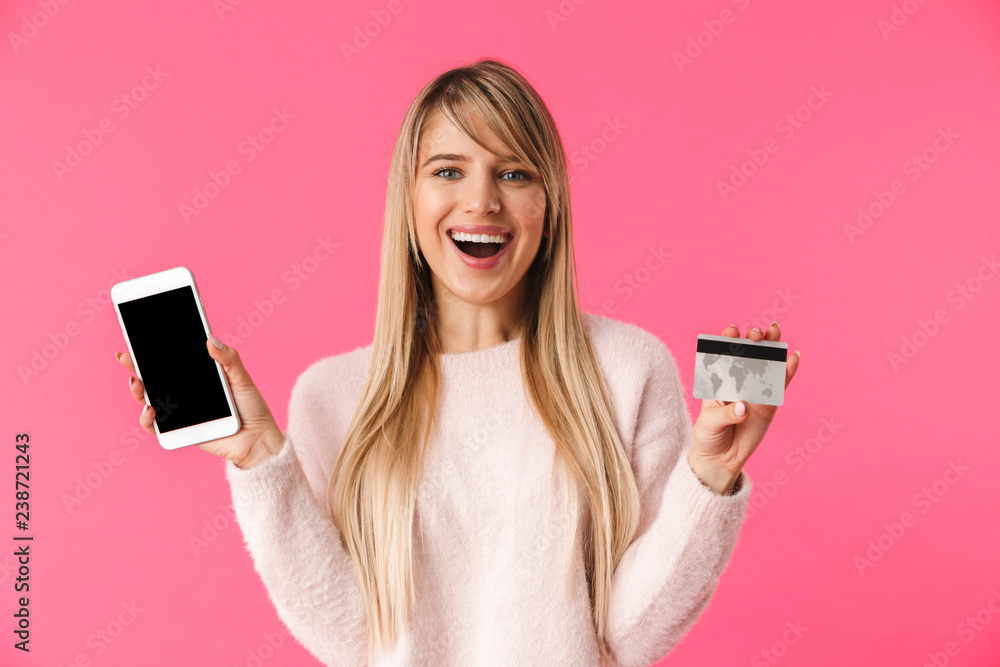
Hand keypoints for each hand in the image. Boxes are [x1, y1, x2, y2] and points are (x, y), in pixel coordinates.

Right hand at [114, 335, 284, 467]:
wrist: (258, 439)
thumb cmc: (251, 407)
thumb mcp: (241, 379)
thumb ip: (228, 360)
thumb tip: (210, 339)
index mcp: (197, 376)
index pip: (170, 361)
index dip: (152, 350)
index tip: (137, 337)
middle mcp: (184, 392)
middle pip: (153, 378)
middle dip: (136, 366)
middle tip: (126, 356)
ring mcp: (179, 411)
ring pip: (149, 400)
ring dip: (138, 391)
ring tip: (137, 382)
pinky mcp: (180, 430)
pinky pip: (156, 427)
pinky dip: (147, 419)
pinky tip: (151, 410)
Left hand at [688, 322, 800, 493]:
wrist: (720, 458)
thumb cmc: (708, 435)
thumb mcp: (710, 424)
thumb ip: (726, 414)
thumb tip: (744, 407)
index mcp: (718, 381)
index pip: (723, 356)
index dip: (727, 341)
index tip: (732, 332)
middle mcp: (738, 382)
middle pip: (747, 356)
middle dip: (752, 341)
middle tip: (756, 333)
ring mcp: (754, 392)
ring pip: (765, 366)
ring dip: (771, 348)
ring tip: (776, 330)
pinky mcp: (769, 405)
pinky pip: (779, 387)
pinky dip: (787, 372)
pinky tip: (794, 357)